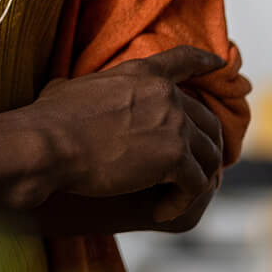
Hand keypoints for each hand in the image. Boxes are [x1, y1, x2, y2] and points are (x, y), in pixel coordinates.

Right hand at [29, 46, 226, 223]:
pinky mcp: (175, 157)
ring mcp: (174, 125)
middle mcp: (165, 94)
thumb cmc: (50, 120)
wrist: (49, 144)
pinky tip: (161, 211)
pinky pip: (195, 185)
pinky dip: (180, 203)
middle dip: (204, 146)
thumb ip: (84, 87)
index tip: (222, 65)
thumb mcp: (68, 88)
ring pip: (210, 156)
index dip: (207, 61)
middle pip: (207, 121)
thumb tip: (64, 90)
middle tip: (192, 170)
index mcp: (141, 74)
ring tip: (176, 196)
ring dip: (196, 179)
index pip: (184, 60)